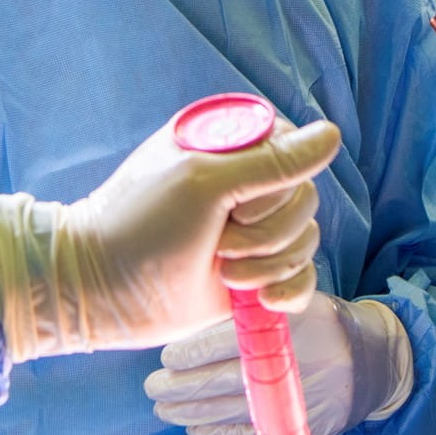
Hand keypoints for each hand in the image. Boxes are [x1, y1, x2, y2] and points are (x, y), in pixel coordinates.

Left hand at [0, 118, 339, 361]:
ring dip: (268, 264)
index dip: (277, 181)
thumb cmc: (140, 226)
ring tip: (222, 273)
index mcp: (231, 146)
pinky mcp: (256, 274)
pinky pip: (303, 278)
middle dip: (267, 231)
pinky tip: (260, 300)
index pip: (294, 148)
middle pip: (306, 200)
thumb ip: (272, 162)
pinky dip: (287, 292)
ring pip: (306, 241)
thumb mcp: (204, 183)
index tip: (237, 200)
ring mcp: (252, 232)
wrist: (101, 292)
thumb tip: (334, 134)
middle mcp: (247, 185)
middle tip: (219, 243)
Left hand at [144, 292, 414, 434]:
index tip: (165, 356)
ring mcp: (287, 402)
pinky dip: (216, 433)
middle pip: (216, 382)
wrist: (371, 360)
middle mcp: (282, 368)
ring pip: (226, 411)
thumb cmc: (322, 322)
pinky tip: (194, 428)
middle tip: (152, 387)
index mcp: (279, 331)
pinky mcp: (293, 427)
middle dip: (178, 387)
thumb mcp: (292, 301)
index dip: (188, 353)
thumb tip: (197, 308)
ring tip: (163, 408)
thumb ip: (251, 305)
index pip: (221, 344)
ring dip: (189, 412)